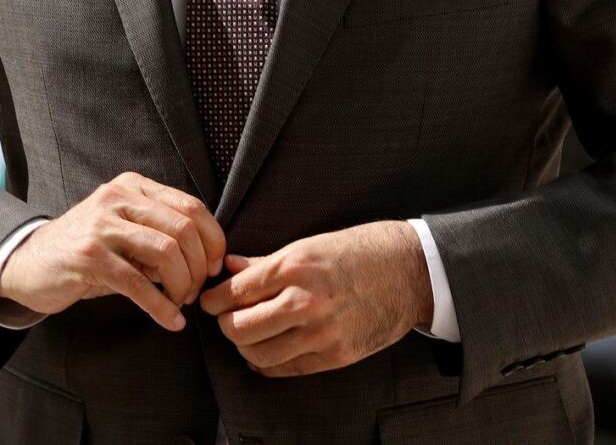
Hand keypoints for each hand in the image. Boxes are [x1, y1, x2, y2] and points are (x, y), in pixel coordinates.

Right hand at [0, 172, 225, 330]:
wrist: (29, 263)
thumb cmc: (87, 252)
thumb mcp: (125, 232)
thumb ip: (160, 235)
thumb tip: (207, 261)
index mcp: (132, 186)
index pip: (191, 207)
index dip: (213, 241)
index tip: (214, 268)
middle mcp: (117, 197)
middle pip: (183, 229)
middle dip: (199, 267)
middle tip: (196, 292)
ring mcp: (101, 224)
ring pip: (165, 252)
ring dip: (182, 286)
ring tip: (180, 303)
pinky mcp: (88, 255)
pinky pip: (137, 283)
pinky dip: (160, 307)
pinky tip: (170, 322)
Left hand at [199, 220, 430, 376]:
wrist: (408, 271)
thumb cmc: (357, 252)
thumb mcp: (308, 245)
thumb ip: (264, 262)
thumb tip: (228, 268)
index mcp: (294, 267)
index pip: (235, 293)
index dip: (213, 300)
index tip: (208, 301)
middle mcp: (305, 302)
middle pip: (239, 328)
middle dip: (224, 325)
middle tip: (224, 318)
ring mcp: (322, 333)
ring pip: (258, 354)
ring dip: (244, 347)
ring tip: (245, 334)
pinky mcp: (336, 356)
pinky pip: (287, 369)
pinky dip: (267, 364)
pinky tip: (265, 352)